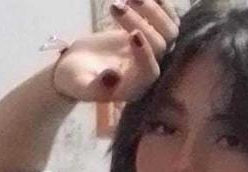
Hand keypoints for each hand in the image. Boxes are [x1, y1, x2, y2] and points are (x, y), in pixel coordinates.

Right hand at [53, 0, 179, 101]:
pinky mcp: (150, 35)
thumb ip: (97, 86)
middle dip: (142, 24)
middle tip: (116, 6)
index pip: (151, 71)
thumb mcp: (81, 86)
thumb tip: (113, 77)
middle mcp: (149, 69)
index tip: (132, 34)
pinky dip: (160, 5)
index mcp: (136, 86)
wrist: (79, 67)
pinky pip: (166, 19)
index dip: (146, 54)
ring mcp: (153, 51)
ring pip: (169, 30)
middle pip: (161, 46)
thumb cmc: (78, 80)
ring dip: (153, 11)